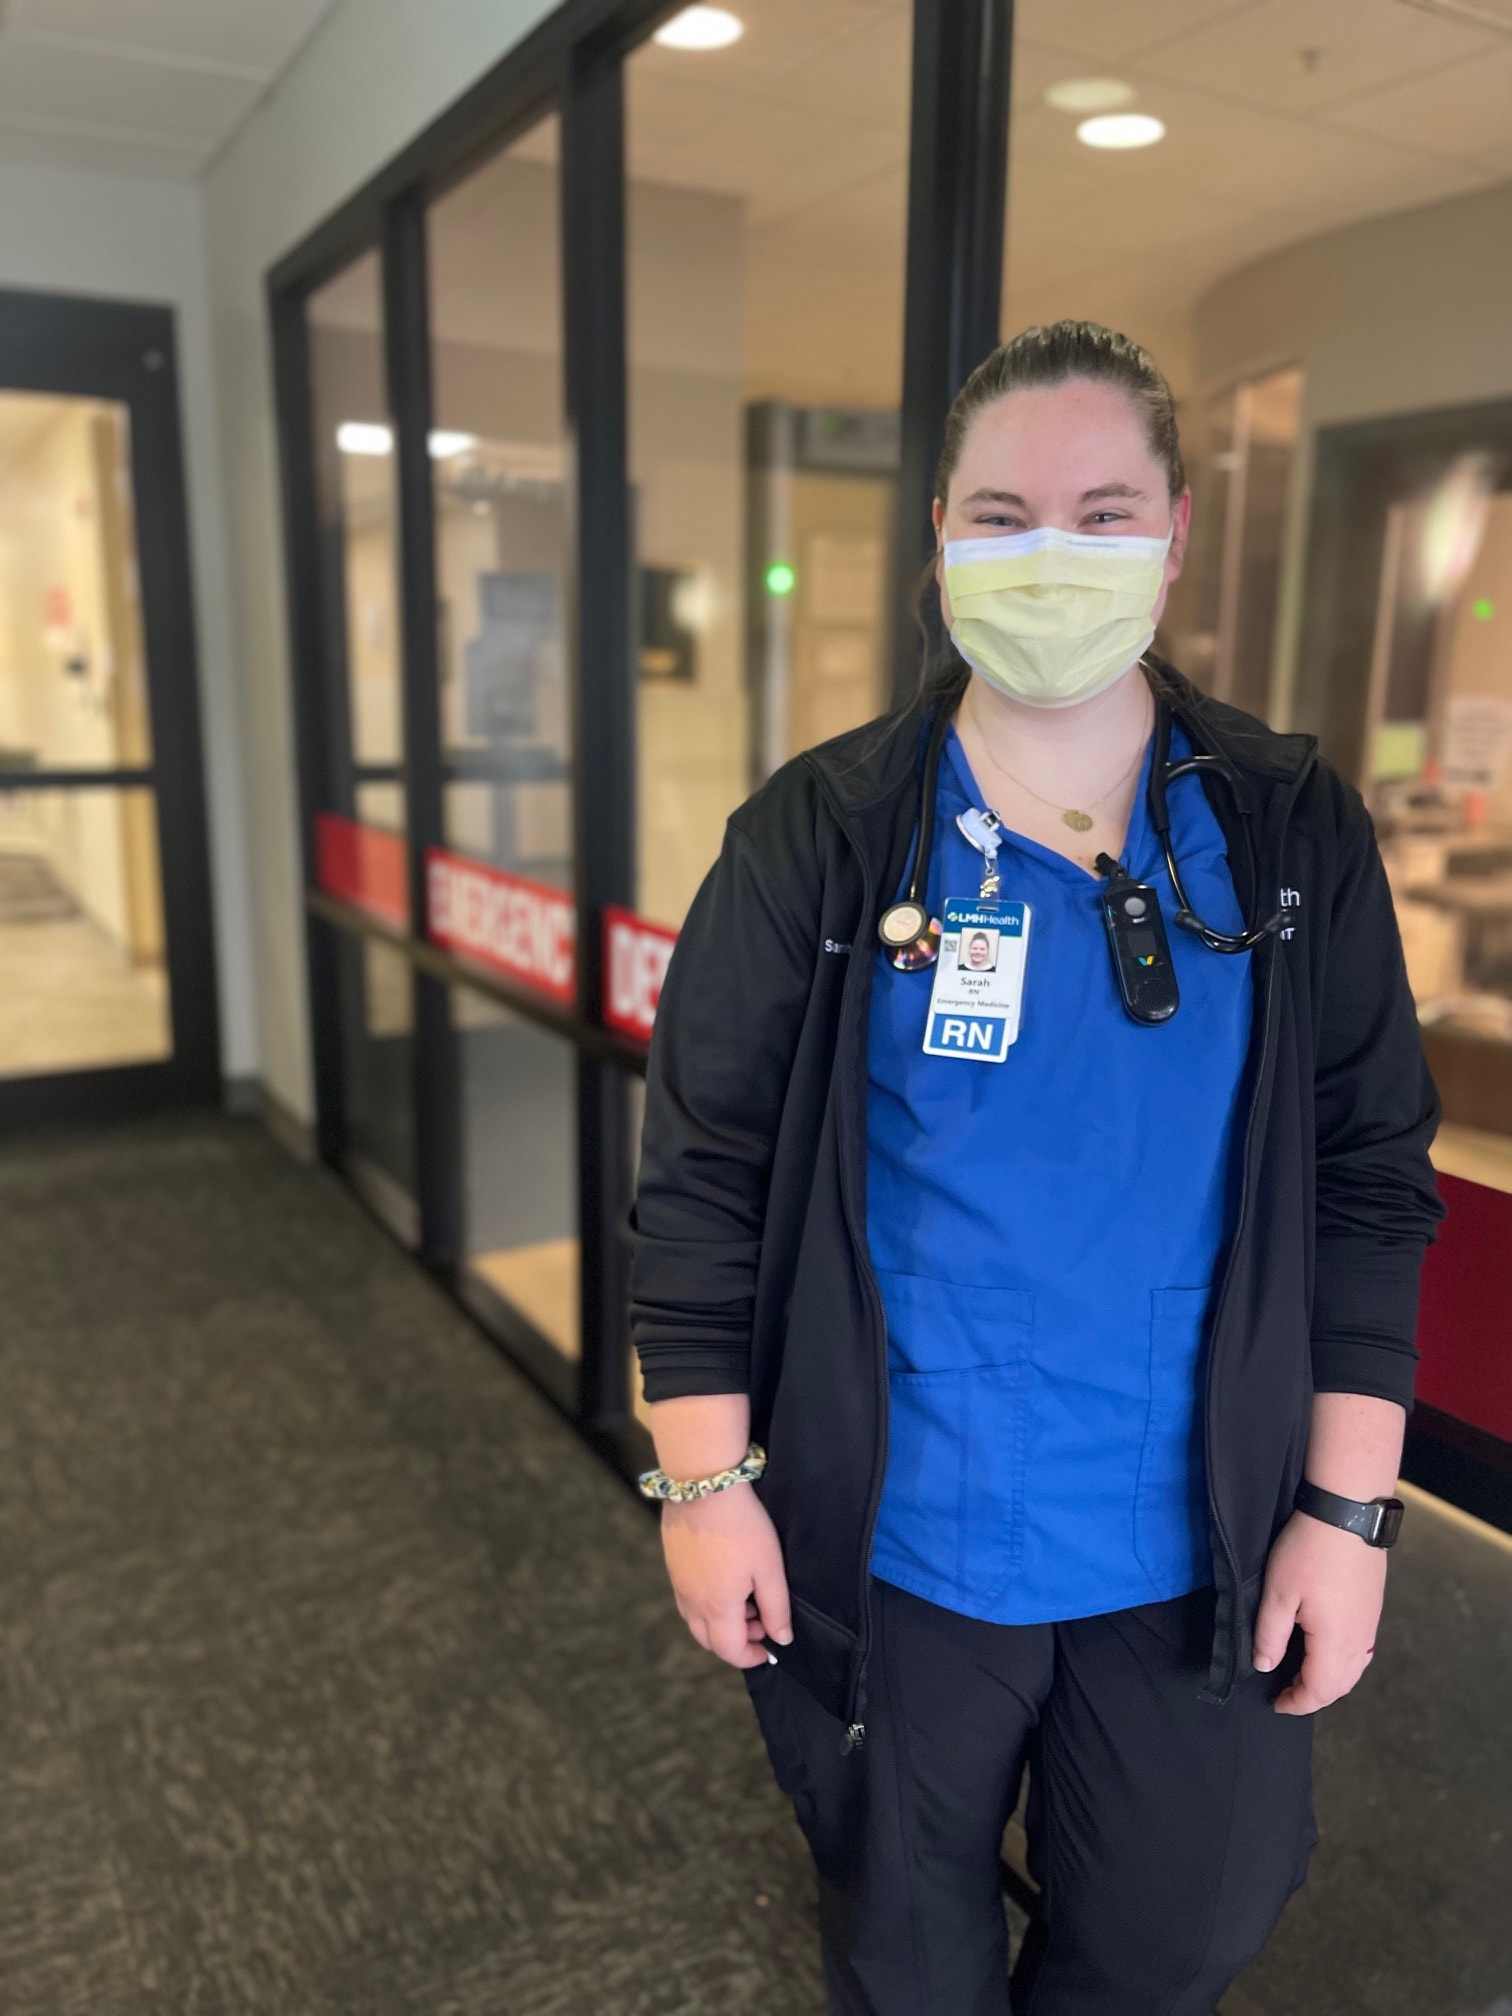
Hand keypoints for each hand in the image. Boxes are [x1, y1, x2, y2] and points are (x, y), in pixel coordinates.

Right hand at [660, 1483, 793, 1669]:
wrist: (703, 1484)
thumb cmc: (742, 1525)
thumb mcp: (769, 1567)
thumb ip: (777, 1608)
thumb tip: (781, 1639)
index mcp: (717, 1606)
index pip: (730, 1650)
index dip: (750, 1657)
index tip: (768, 1650)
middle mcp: (691, 1601)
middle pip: (708, 1641)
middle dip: (735, 1641)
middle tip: (760, 1622)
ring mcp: (678, 1582)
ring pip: (695, 1620)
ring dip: (720, 1622)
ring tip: (746, 1598)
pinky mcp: (673, 1564)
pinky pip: (687, 1598)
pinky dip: (707, 1603)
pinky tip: (726, 1579)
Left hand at [1253, 1508, 1386, 1714]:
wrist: (1348, 1513)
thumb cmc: (1308, 1552)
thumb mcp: (1278, 1594)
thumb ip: (1270, 1635)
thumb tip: (1265, 1666)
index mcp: (1335, 1643)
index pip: (1319, 1690)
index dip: (1297, 1702)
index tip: (1277, 1704)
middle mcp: (1359, 1640)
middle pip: (1340, 1685)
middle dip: (1314, 1694)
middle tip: (1287, 1692)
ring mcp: (1370, 1624)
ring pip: (1354, 1669)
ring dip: (1330, 1680)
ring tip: (1304, 1674)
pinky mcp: (1373, 1607)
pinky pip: (1362, 1650)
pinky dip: (1344, 1662)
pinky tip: (1329, 1649)